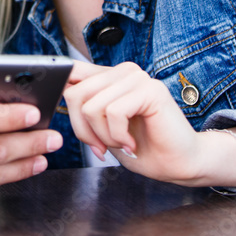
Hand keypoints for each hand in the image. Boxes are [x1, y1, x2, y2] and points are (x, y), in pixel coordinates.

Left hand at [63, 61, 235, 187]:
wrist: (178, 164)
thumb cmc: (141, 147)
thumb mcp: (101, 127)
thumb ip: (83, 106)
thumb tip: (57, 92)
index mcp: (109, 76)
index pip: (70, 74)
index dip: (61, 98)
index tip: (72, 122)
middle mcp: (122, 71)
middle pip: (75, 94)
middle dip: (83, 130)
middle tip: (102, 147)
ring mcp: (137, 78)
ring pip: (92, 106)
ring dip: (104, 136)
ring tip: (122, 143)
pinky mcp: (150, 90)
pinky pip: (113, 112)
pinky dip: (118, 136)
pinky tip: (132, 143)